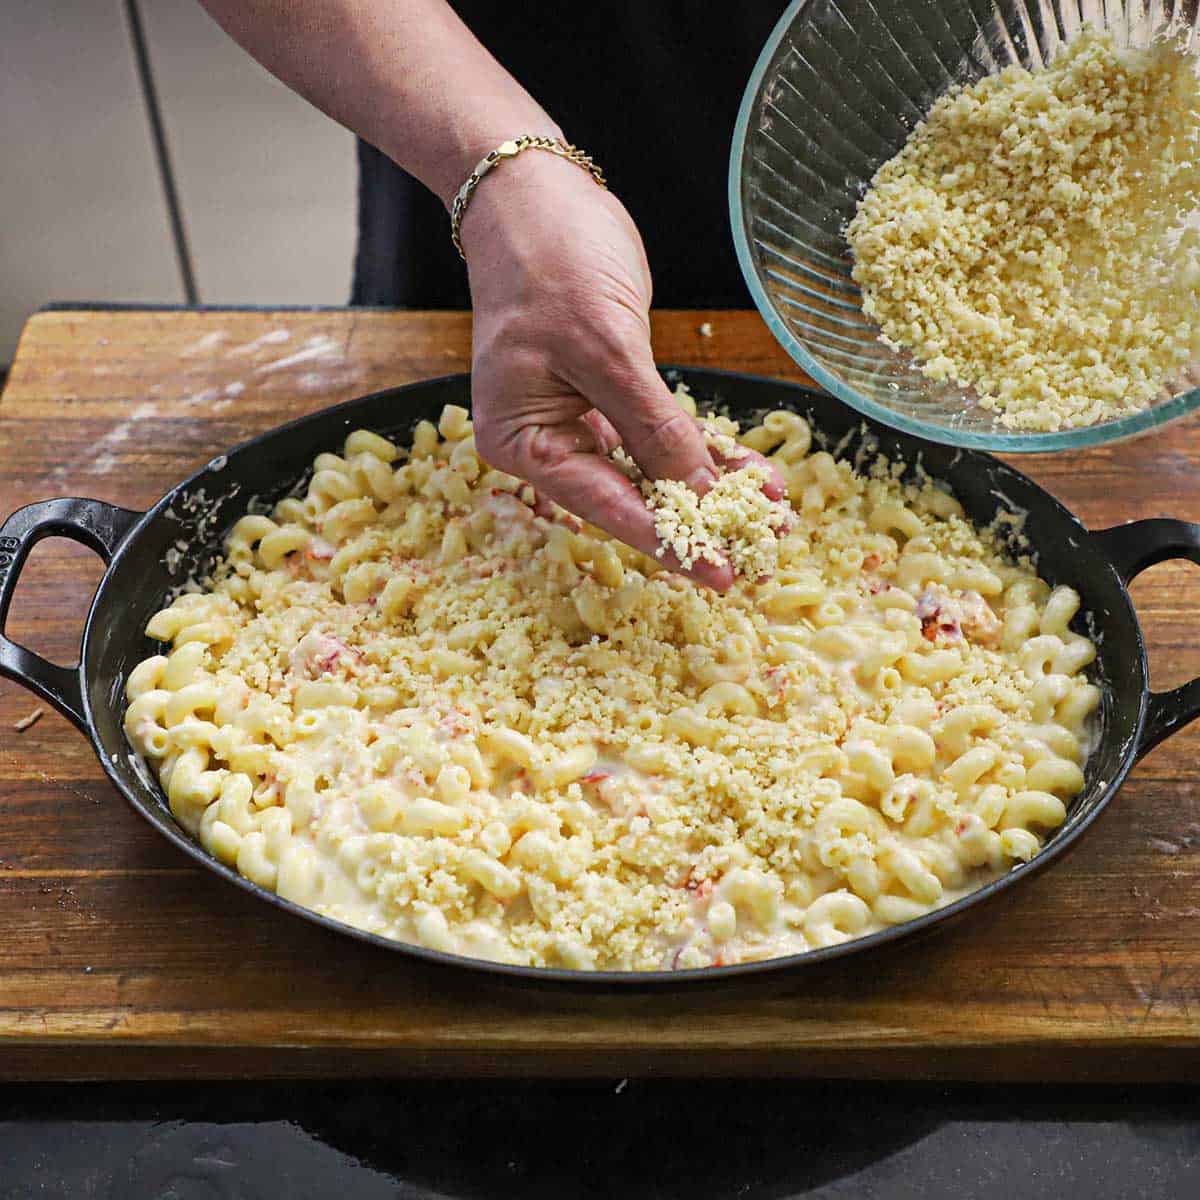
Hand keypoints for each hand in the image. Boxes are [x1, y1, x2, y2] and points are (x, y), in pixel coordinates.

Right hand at [461, 150, 782, 590]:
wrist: (536, 195)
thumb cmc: (550, 264)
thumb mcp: (605, 349)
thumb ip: (653, 428)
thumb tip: (698, 496)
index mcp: (522, 442)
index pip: (603, 505)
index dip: (665, 542)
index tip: (717, 574)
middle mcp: (548, 441)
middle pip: (630, 496)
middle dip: (698, 519)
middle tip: (761, 546)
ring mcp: (580, 419)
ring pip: (653, 468)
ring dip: (712, 487)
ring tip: (773, 512)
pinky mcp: (612, 393)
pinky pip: (662, 434)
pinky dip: (704, 451)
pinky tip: (752, 472)